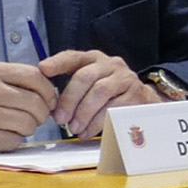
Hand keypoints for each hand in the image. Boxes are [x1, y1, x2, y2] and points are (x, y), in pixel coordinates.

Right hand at [0, 61, 57, 151]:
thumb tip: (47, 82)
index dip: (49, 90)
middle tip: (35, 118)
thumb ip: (12, 77)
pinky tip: (1, 135)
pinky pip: (14, 141)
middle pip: (36, 103)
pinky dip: (12, 141)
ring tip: (15, 126)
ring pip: (28, 124)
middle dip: (42, 114)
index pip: (35, 76)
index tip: (50, 100)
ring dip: (27, 129)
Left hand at [42, 47, 156, 140]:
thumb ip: (72, 87)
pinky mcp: (137, 95)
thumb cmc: (112, 94)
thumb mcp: (92, 84)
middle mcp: (111, 65)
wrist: (145, 101)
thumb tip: (46, 100)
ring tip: (75, 128)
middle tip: (61, 119)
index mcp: (95, 60)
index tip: (43, 70)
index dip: (57, 62)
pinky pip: (115, 108)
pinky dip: (99, 122)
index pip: (73, 57)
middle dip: (70, 99)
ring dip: (84, 113)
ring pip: (100, 92)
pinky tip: (90, 131)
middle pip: (85, 77)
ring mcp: (126, 79)